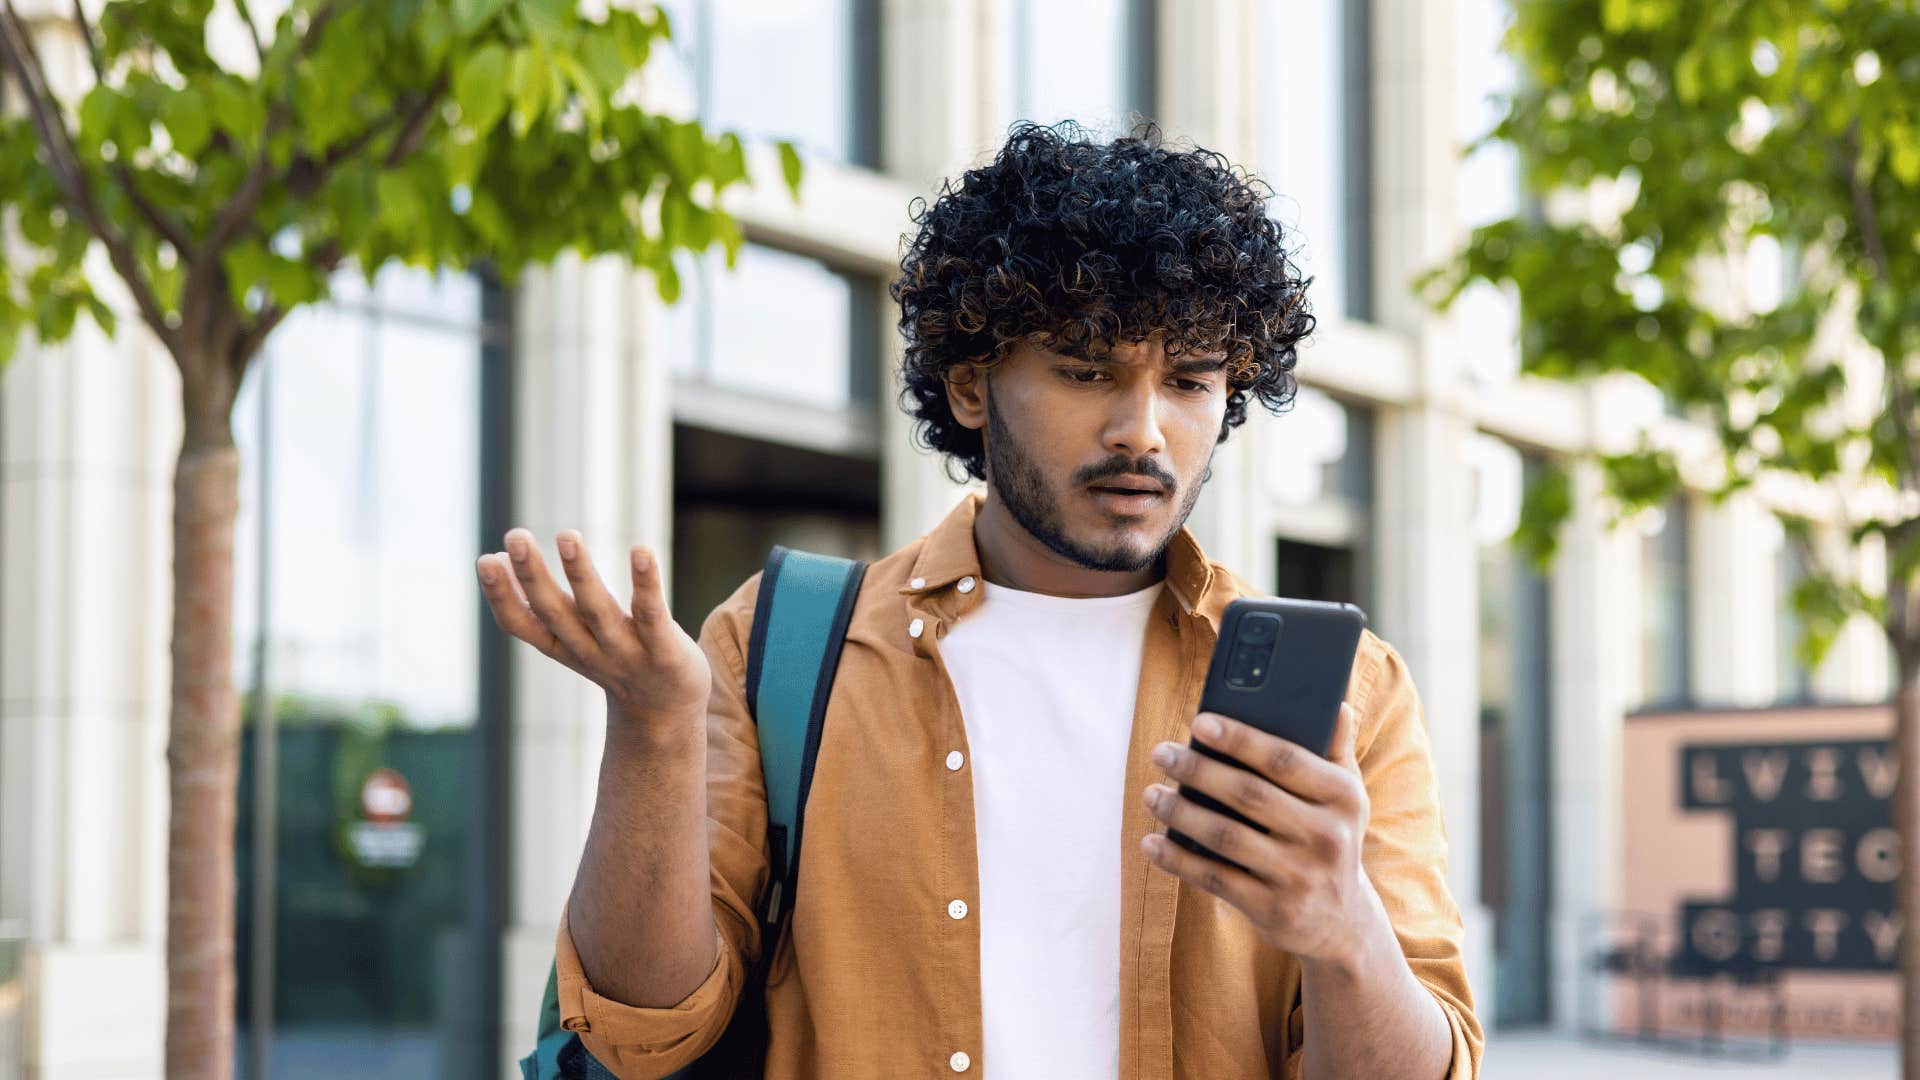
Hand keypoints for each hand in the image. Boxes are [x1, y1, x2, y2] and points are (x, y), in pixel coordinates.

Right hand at [476, 528, 710, 725]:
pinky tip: (641, 549)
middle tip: (515, 535)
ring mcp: (626, 652)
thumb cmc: (617, 663)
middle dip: (532, 575)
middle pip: (554, 612)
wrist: (666, 717)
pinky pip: (652, 614)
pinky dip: (645, 583)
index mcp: (563, 646)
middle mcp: (589, 650)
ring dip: (579, 573)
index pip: (522, 626)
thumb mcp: (571, 637)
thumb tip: (500, 555)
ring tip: (566, 534)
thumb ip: (541, 602)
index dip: (502, 596)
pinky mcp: (664, 651)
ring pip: (597, 610)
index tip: (484, 560)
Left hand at [1140, 702, 1378, 965]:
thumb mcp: (1346, 798)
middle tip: (1161, 753)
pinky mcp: (1273, 910)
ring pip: (1226, 837)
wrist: (1342, 924)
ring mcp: (1299, 876)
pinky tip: (1151, 843)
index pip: (1284, 759)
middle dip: (1198, 771)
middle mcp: (1326, 837)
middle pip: (1248, 795)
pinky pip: (1215, 878)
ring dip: (1180, 813)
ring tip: (1151, 794)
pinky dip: (1178, 860)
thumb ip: (1336, 748)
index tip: (1198, 723)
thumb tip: (1334, 700)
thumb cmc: (1332, 840)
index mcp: (1343, 797)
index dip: (1239, 739)